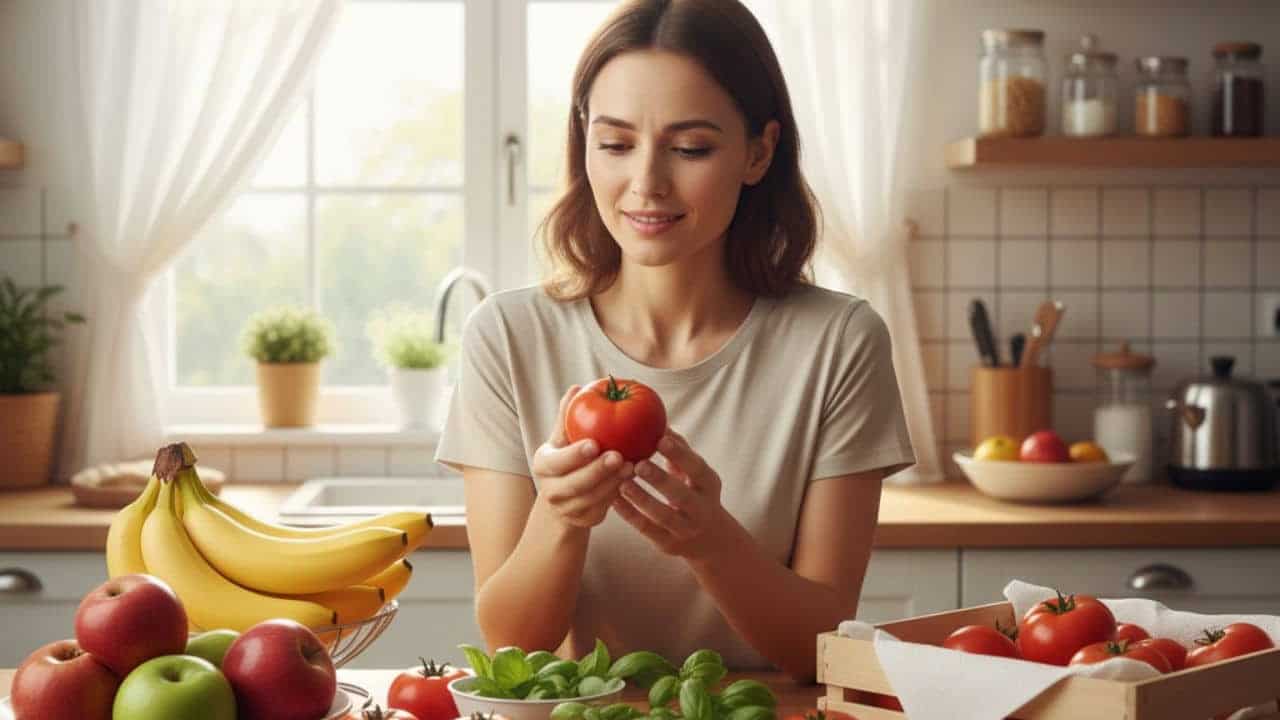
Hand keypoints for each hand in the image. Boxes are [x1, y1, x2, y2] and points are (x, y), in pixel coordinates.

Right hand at [531, 385, 633, 528]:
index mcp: (543, 465)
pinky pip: (604, 508)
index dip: (575, 455)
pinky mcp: (585, 520)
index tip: (595, 444)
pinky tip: (632, 480)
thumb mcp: (564, 438)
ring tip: (632, 466)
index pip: (557, 462)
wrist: (563, 496)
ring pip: (593, 498)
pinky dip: (618, 494)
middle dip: (598, 471)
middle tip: (619, 456)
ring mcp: (567, 509)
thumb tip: (577, 388)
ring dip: (614, 483)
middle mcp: (551, 490)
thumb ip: (569, 416)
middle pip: (576, 484)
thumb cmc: (567, 456)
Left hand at [611, 429, 728, 560]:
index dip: (680, 454)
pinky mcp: (668, 544)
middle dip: (660, 479)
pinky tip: (614, 501)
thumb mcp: (695, 473)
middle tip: (638, 464)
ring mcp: (685, 529)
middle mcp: (701, 509)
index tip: (660, 439)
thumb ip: (679, 450)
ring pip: (663, 516)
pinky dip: (630, 515)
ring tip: (622, 483)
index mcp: (709, 485)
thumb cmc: (695, 492)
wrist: (709, 539)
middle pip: (681, 495)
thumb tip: (659, 422)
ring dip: (642, 499)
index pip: (697, 469)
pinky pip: (647, 529)